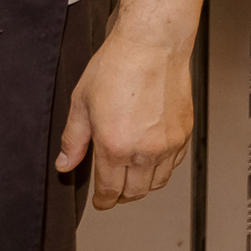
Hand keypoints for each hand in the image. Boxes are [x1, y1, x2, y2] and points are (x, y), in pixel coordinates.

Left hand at [57, 33, 192, 208]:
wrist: (152, 46)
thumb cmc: (117, 66)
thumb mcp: (81, 103)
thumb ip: (74, 139)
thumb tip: (66, 163)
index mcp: (115, 146)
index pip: (110, 189)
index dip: (103, 201)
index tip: (100, 203)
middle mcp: (145, 151)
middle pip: (135, 192)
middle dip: (122, 196)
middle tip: (113, 193)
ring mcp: (168, 145)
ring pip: (158, 183)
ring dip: (143, 187)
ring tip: (131, 181)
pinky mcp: (184, 135)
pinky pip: (174, 165)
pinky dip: (161, 170)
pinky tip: (151, 161)